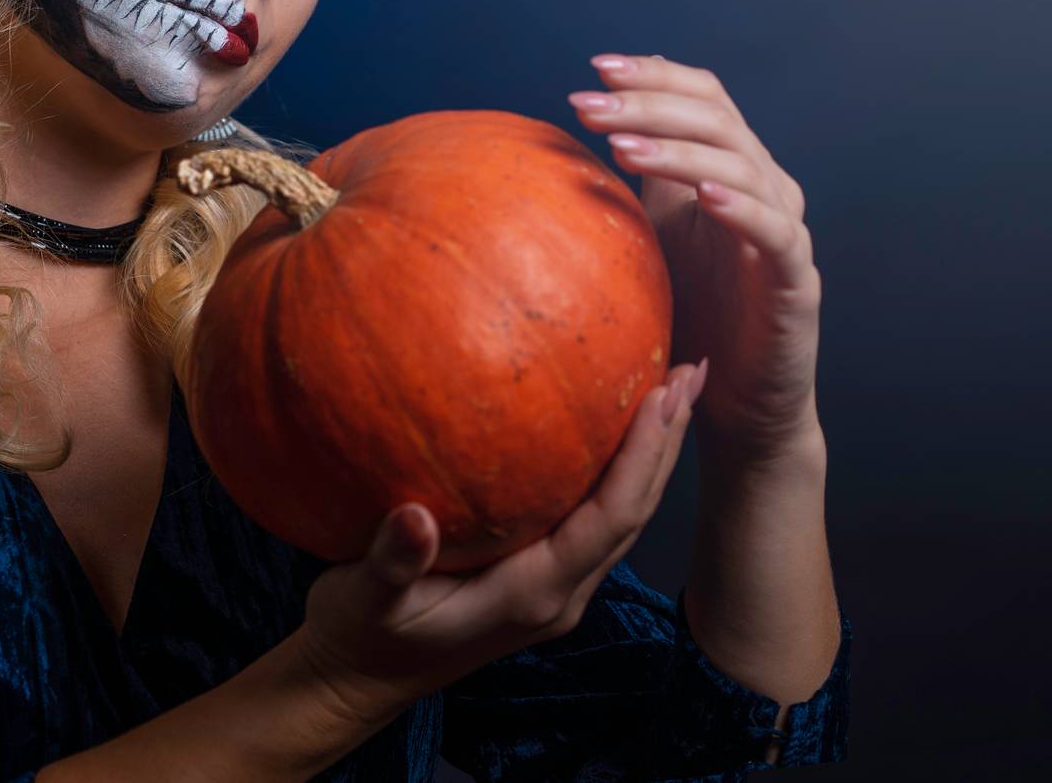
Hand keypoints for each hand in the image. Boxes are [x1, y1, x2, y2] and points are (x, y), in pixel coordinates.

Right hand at [298, 359, 707, 711]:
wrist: (359, 680)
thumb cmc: (360, 637)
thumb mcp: (363, 600)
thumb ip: (392, 563)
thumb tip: (413, 518)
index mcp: (532, 595)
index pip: (610, 519)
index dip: (641, 457)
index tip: (661, 396)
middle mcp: (560, 593)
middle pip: (636, 511)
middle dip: (667, 441)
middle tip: (691, 370)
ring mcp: (557, 587)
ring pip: (624, 514)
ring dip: (653, 452)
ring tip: (673, 387)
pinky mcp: (543, 576)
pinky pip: (599, 517)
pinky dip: (621, 468)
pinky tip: (614, 426)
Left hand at [570, 54, 822, 459]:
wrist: (739, 402)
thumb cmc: (693, 315)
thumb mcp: (653, 236)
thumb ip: (636, 181)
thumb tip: (578, 127)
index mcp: (732, 167)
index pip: (703, 97)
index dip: (655, 76)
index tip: (594, 69)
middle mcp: (766, 186)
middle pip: (716, 119)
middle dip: (648, 105)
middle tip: (587, 104)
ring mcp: (786, 230)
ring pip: (741, 165)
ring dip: (678, 150)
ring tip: (623, 147)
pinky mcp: (796, 279)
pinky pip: (774, 231)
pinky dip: (741, 207)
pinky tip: (702, 195)